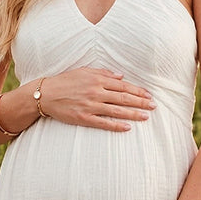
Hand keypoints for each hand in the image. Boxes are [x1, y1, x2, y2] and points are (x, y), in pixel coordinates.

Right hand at [40, 68, 155, 131]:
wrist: (46, 94)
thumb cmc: (65, 81)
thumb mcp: (84, 71)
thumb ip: (104, 73)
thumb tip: (121, 76)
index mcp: (97, 79)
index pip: (123, 86)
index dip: (138, 91)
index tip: (149, 95)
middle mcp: (96, 92)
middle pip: (123, 98)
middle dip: (140, 102)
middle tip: (154, 106)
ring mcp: (90, 105)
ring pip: (117, 111)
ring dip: (133, 114)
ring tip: (146, 117)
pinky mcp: (84, 118)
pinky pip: (103, 123)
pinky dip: (116, 125)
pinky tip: (127, 128)